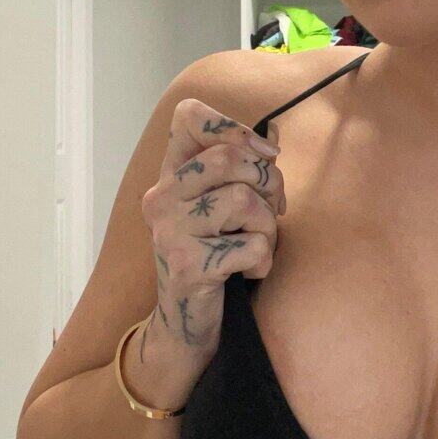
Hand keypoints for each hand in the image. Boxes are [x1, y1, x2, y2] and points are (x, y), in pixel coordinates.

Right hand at [139, 99, 286, 354]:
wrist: (186, 323)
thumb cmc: (216, 255)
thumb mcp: (224, 204)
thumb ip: (243, 168)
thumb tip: (276, 133)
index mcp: (170, 174)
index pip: (189, 116)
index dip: (233, 127)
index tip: (263, 154)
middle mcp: (161, 196)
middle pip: (231, 158)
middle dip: (269, 183)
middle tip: (272, 211)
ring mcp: (170, 231)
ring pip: (245, 201)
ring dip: (269, 227)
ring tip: (256, 246)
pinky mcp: (188, 265)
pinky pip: (253, 246)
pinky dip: (263, 261)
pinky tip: (246, 272)